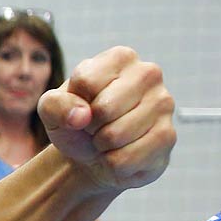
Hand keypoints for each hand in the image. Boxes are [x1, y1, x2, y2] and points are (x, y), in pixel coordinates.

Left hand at [39, 47, 173, 192]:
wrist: (92, 154)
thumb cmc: (74, 122)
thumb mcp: (52, 109)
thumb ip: (55, 104)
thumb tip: (81, 116)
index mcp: (119, 58)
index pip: (86, 81)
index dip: (75, 103)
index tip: (81, 107)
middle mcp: (148, 74)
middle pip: (104, 109)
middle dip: (90, 126)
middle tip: (95, 126)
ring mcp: (163, 103)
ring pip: (116, 136)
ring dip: (102, 145)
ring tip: (107, 138)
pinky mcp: (169, 135)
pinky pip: (127, 158)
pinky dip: (114, 163)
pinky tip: (121, 152)